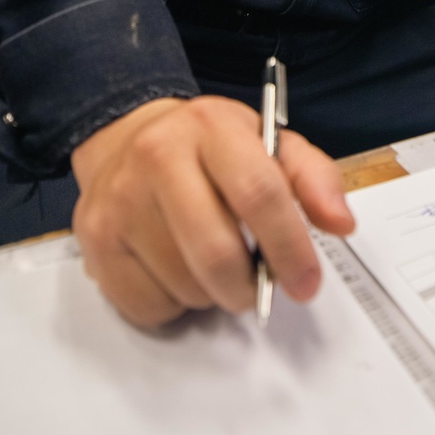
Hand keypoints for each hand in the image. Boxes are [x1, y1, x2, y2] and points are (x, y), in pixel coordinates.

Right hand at [71, 95, 353, 328]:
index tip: (307, 282)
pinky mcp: (94, 241)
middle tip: (257, 286)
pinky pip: (149, 306)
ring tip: (212, 264)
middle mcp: (157, 157)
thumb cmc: (209, 149)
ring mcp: (119, 200)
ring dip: (212, 294)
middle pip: (217, 253)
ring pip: (185, 286)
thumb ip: (314, 178)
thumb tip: (340, 222)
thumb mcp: (268, 143)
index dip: (290, 247)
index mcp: (211, 128)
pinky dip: (174, 304)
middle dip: (248, 286)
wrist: (126, 137)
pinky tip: (175, 270)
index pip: (259, 194)